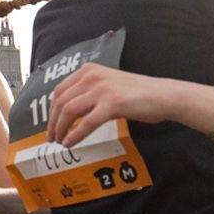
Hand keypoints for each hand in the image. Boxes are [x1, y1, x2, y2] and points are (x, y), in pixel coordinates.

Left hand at [46, 64, 169, 146]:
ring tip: (60, 142)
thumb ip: (89, 93)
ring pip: (69, 111)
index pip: (59, 90)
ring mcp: (102, 89)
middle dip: (53, 122)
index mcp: (89, 70)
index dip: (51, 111)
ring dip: (60, 129)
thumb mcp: (108, 85)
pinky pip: (86, 122)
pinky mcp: (112, 103)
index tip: (51, 124)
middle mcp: (92, 76)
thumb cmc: (137, 94)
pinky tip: (71, 143)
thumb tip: (69, 113)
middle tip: (52, 138)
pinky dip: (75, 135)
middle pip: (61, 101)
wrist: (162, 95)